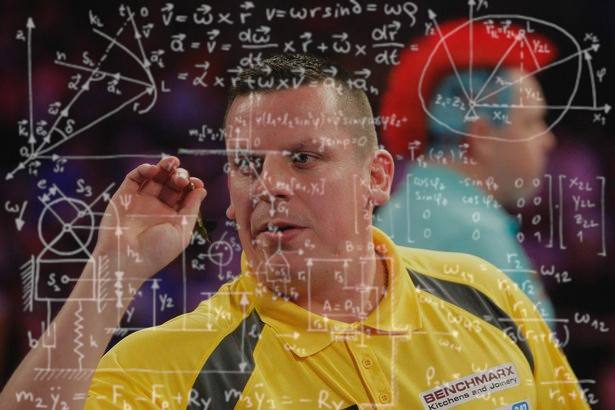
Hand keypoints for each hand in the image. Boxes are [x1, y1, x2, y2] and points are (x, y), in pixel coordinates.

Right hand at [94, 156, 206, 282]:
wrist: (125, 260)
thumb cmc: (156, 252)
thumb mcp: (181, 232)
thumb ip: (191, 209)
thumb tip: (202, 190)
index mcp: (173, 217)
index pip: (185, 194)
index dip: (192, 185)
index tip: (196, 183)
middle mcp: (157, 207)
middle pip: (171, 183)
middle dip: (180, 176)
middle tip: (181, 179)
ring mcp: (141, 200)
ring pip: (155, 176)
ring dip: (164, 166)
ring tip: (171, 163)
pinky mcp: (124, 196)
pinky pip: (135, 177)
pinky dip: (144, 169)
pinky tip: (153, 169)